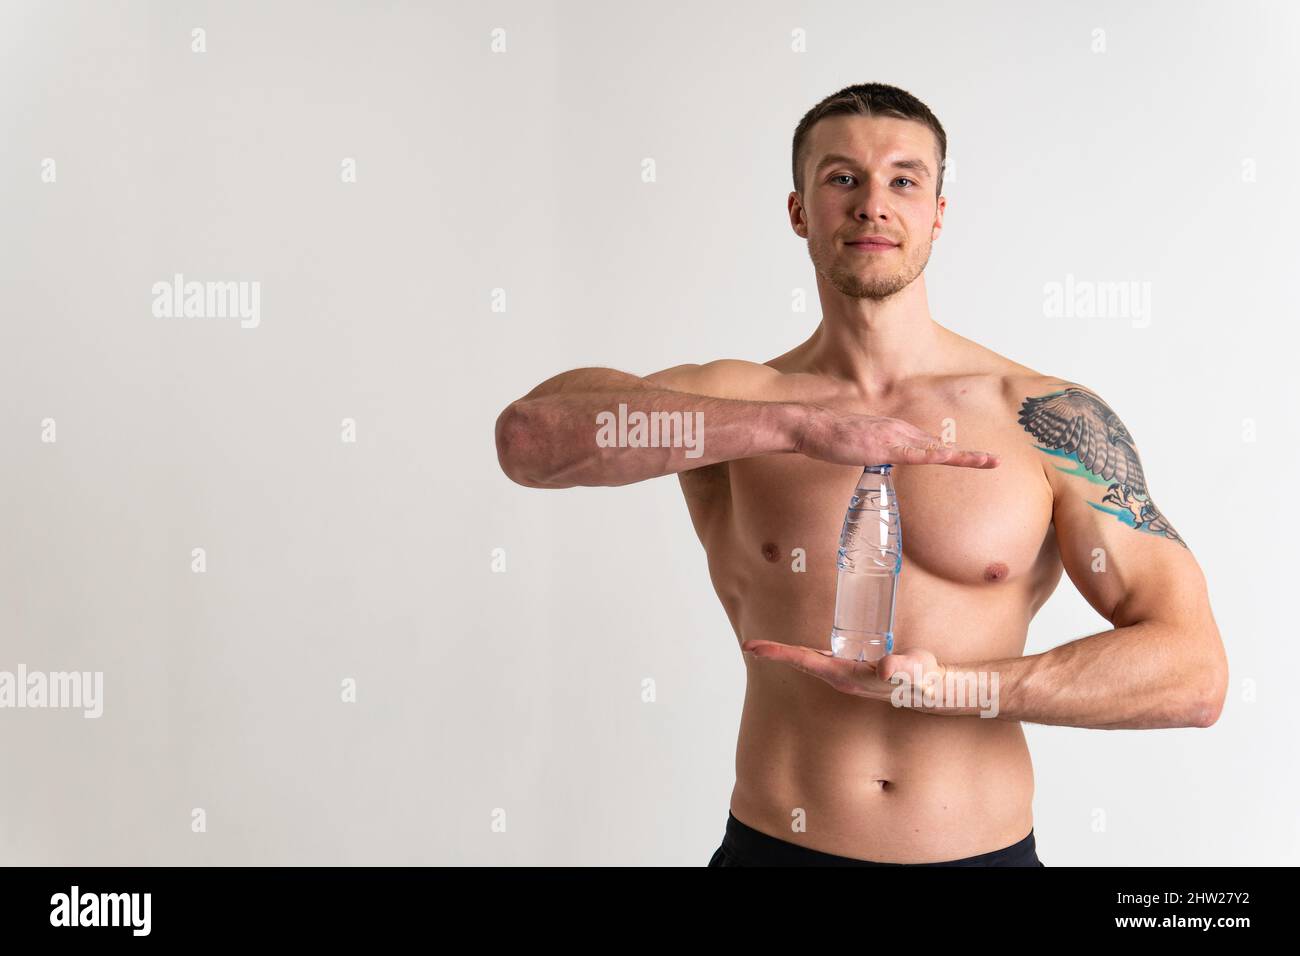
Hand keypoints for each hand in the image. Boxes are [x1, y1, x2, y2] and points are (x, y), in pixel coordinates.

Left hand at [741, 639, 947, 705]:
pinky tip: (800, 649)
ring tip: (765, 647)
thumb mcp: (912, 669)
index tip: (755, 648)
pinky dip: (806, 653)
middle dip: (776, 654)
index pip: (805, 660)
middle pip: (802, 661)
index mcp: (845, 676)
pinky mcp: (852, 670)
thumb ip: (900, 667)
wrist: (930, 690)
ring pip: (810, 661)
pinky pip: (822, 660)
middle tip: (750, 645)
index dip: (780, 653)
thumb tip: (885, 668)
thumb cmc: (919, 678)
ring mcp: (845, 675)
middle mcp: (840, 677)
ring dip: (788, 654)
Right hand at [795, 404, 999, 468]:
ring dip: (966, 456)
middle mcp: (900, 429)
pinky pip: (920, 455)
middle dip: (966, 454)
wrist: (813, 429)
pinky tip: (959, 459)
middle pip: (938, 444)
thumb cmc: (829, 439)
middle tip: (993, 462)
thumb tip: (881, 462)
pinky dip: (942, 457)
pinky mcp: (887, 447)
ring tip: (991, 462)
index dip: (950, 451)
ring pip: (937, 449)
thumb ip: (873, 452)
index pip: (927, 442)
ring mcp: (895, 437)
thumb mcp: (857, 446)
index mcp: (893, 429)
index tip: (972, 457)